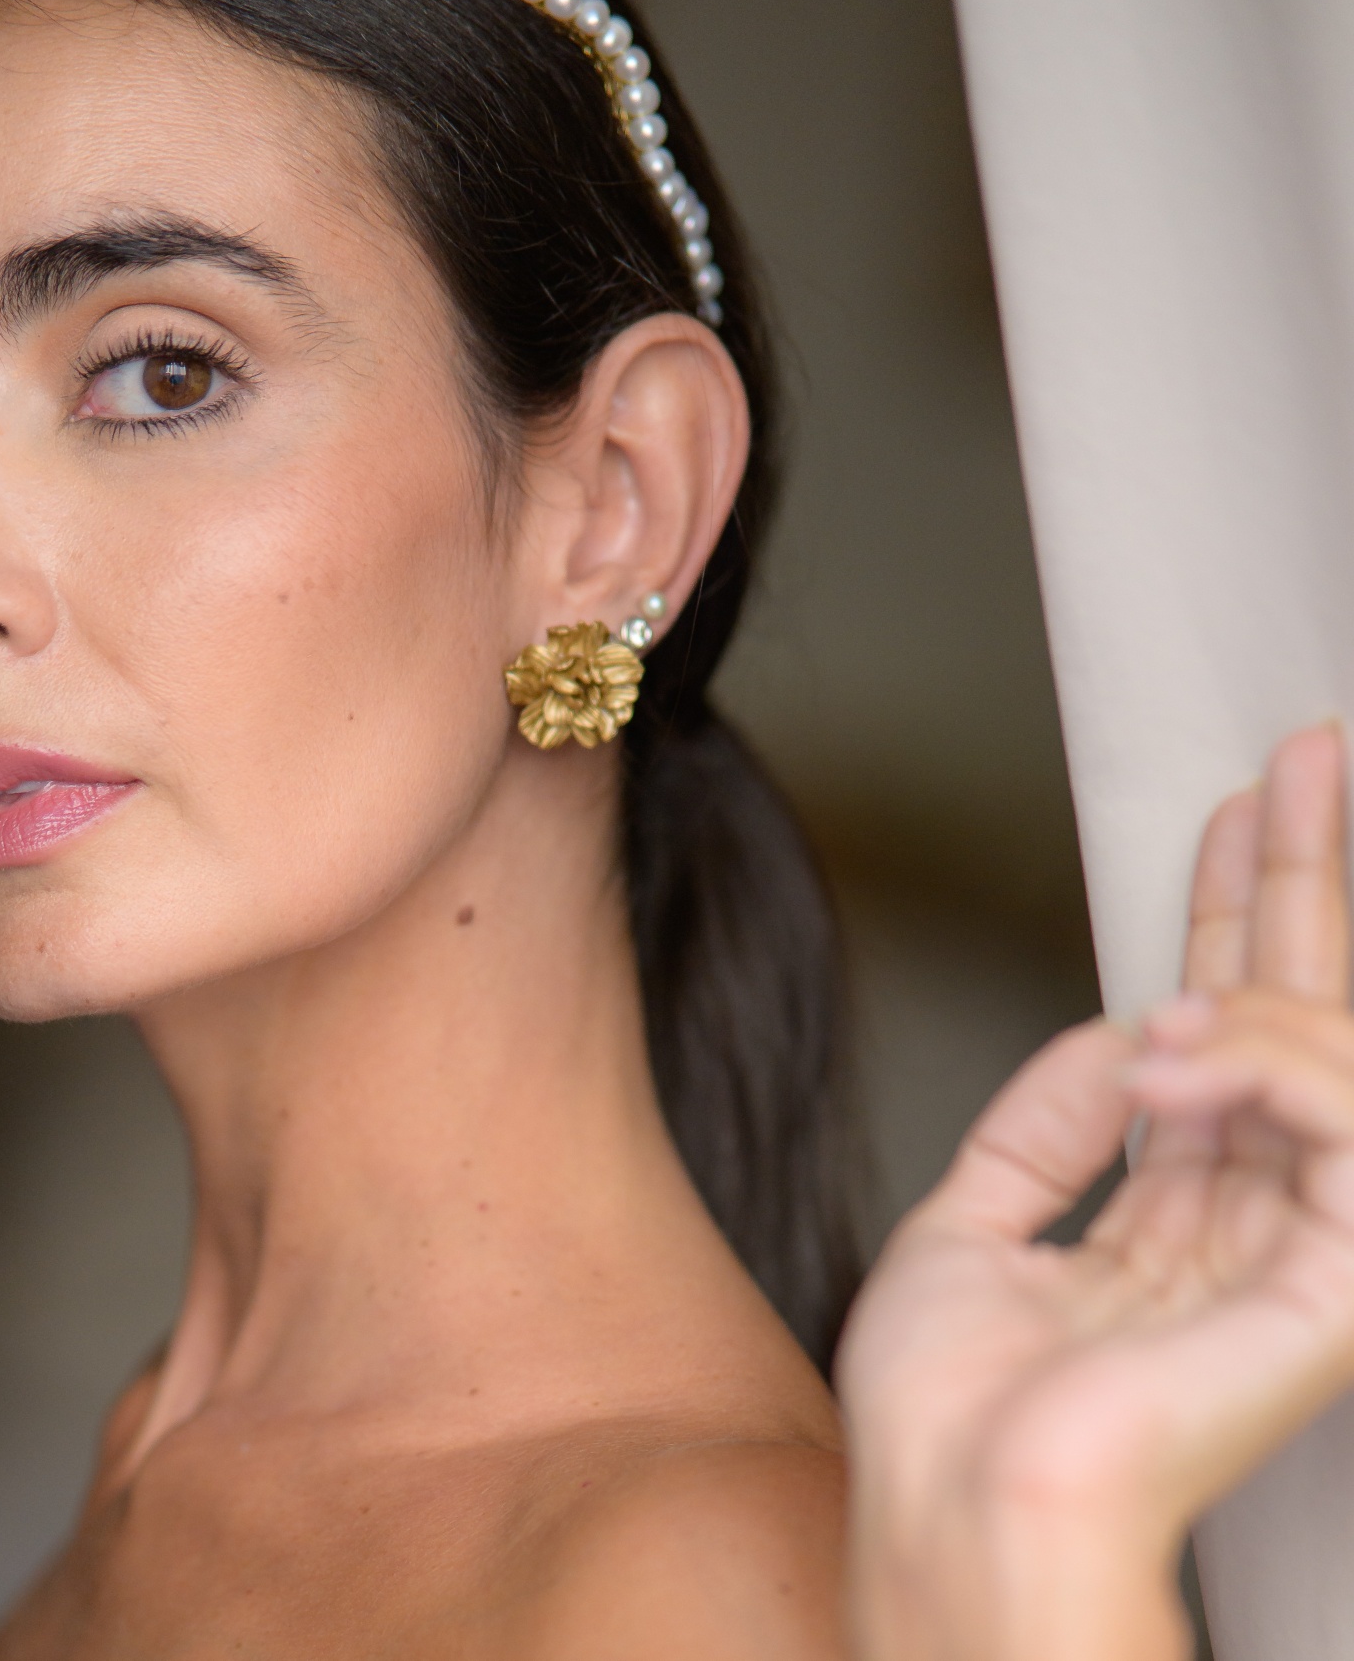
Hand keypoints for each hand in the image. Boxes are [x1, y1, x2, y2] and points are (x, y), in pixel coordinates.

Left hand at [838, 724, 1353, 1660]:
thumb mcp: (974, 1225)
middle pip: (1300, 1024)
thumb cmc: (949, 1412)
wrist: (952, 1508)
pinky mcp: (1337, 1290)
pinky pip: (1350, 1128)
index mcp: (1172, 1220)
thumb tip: (1122, 1033)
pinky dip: (1265, 1064)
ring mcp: (1303, 1258)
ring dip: (1268, 962)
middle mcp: (1250, 1230)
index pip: (1224, 1045)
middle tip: (1308, 755)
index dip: (1229, 926)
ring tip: (1200, 940)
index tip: (1231, 818)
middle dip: (1299, 886)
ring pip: (1337, 1055)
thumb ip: (1049, 1124)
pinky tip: (1180, 1045)